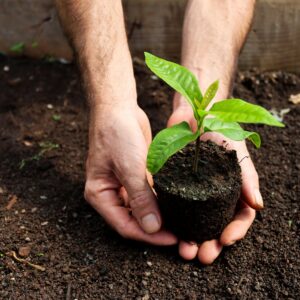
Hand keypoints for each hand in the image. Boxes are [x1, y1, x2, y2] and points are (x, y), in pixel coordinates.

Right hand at [84, 104, 176, 245]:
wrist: (118, 108)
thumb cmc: (116, 134)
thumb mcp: (129, 167)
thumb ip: (140, 198)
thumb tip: (152, 227)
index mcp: (100, 195)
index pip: (124, 225)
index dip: (148, 235)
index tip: (172, 238)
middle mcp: (111, 193)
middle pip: (134, 220)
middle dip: (156, 229)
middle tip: (180, 234)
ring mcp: (123, 185)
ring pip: (143, 209)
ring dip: (160, 216)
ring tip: (181, 223)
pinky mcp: (136, 176)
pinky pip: (149, 195)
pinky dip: (161, 201)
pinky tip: (177, 205)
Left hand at [168, 95, 262, 263]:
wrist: (195, 114)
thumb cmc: (221, 130)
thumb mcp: (237, 152)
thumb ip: (247, 177)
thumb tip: (258, 205)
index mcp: (233, 189)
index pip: (239, 217)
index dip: (235, 231)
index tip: (225, 240)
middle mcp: (214, 194)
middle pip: (215, 225)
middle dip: (210, 243)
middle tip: (202, 256)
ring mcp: (194, 191)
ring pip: (194, 222)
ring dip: (191, 239)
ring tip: (185, 251)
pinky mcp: (176, 186)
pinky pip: (176, 208)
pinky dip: (174, 222)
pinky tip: (169, 231)